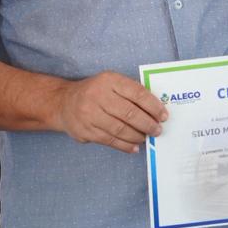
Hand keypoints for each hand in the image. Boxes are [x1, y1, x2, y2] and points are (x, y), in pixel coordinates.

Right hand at [51, 70, 168, 151]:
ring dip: (138, 136)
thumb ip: (131, 92)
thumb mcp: (111, 83)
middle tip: (157, 130)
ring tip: (146, 137)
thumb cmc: (95, 92)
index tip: (163, 115)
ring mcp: (89, 114)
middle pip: (129, 113)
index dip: (153, 106)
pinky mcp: (85, 131)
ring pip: (120, 129)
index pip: (137, 93)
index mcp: (109, 81)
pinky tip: (134, 146)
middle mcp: (98, 96)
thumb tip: (155, 110)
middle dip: (148, 124)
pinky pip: (110, 140)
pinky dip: (125, 145)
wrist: (63, 102)